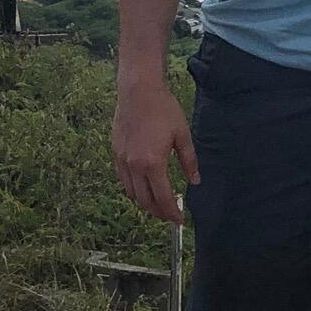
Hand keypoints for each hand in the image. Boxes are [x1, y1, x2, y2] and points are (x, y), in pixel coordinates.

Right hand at [112, 76, 198, 223]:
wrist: (138, 90)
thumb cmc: (163, 109)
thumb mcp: (182, 135)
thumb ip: (189, 161)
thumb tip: (195, 181)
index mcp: (153, 163)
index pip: (163, 198)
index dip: (172, 213)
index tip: (179, 219)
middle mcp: (134, 166)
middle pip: (145, 201)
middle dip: (158, 212)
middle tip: (170, 214)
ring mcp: (122, 161)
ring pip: (131, 193)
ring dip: (145, 202)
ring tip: (158, 203)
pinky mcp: (115, 153)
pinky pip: (123, 180)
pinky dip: (133, 189)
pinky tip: (143, 186)